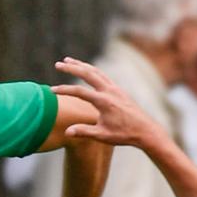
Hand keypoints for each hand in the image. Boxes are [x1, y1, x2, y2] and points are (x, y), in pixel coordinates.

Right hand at [52, 58, 170, 154]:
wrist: (145, 130)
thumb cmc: (124, 134)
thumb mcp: (102, 135)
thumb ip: (84, 132)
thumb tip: (67, 132)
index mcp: (104, 101)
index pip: (80, 92)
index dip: (64, 91)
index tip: (52, 91)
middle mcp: (109, 91)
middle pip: (88, 74)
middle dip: (72, 68)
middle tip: (58, 64)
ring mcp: (115, 88)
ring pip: (96, 71)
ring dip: (81, 65)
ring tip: (69, 61)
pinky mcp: (119, 90)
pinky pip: (103, 75)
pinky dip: (92, 70)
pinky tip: (86, 70)